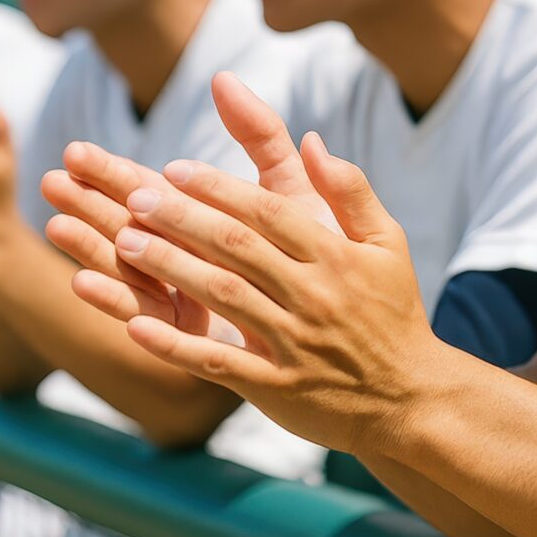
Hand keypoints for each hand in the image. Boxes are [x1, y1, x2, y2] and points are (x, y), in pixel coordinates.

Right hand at [47, 72, 338, 332]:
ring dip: (91, 246)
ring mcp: (188, 300)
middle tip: (49, 181)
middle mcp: (191, 259)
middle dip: (90, 204)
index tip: (77, 151)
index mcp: (208, 220)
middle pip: (129, 225)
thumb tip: (226, 79)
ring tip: (57, 223)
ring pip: (131, 268)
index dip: (114, 172)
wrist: (357, 325)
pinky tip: (82, 281)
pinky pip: (152, 318)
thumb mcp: (292, 188)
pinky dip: (116, 298)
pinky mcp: (196, 341)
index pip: (152, 190)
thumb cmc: (324, 252)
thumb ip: (262, 138)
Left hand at [67, 78, 439, 454]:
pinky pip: (220, 363)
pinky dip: (176, 346)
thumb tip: (312, 140)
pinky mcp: (276, 387)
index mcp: (337, 255)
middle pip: (238, 247)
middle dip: (182, 219)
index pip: (269, 212)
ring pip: (223, 297)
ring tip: (124, 243)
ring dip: (170, 268)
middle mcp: (314, 295)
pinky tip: (134, 328)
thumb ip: (351, 189)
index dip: (219, 188)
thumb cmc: (394, 313)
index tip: (175, 169)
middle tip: (135, 198)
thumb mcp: (388, 243)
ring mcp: (293, 342)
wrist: (412, 396)